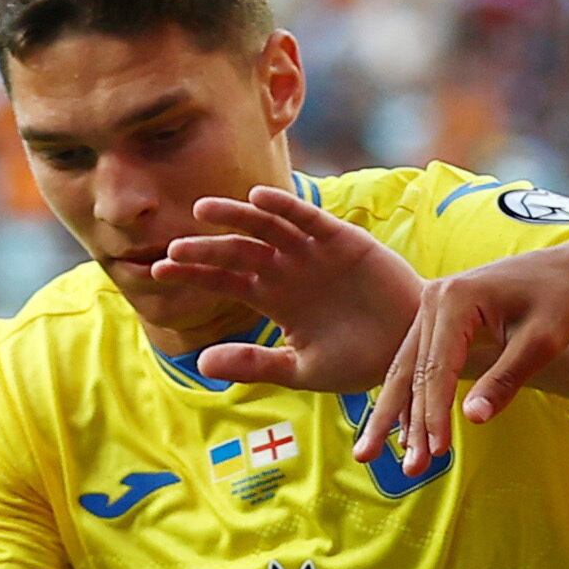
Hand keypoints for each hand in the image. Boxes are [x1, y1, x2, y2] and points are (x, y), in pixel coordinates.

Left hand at [165, 185, 422, 394]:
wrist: (411, 352)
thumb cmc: (359, 361)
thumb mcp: (301, 370)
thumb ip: (254, 365)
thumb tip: (199, 364)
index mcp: (274, 297)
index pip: (225, 279)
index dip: (193, 273)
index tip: (156, 270)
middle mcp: (288, 269)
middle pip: (238, 250)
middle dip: (206, 248)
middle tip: (174, 248)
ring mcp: (313, 252)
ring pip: (266, 227)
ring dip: (235, 217)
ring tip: (204, 211)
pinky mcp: (342, 240)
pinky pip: (308, 218)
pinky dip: (285, 207)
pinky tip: (259, 198)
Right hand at [371, 243, 568, 474]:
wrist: (562, 273)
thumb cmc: (557, 304)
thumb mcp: (540, 343)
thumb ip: (505, 380)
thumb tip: (472, 419)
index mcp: (456, 299)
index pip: (437, 368)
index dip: (436, 414)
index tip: (437, 453)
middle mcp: (433, 298)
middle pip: (412, 371)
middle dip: (407, 424)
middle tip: (406, 470)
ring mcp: (430, 306)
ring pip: (406, 369)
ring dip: (398, 416)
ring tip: (374, 456)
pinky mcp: (435, 318)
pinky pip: (416, 362)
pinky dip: (409, 397)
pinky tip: (400, 431)